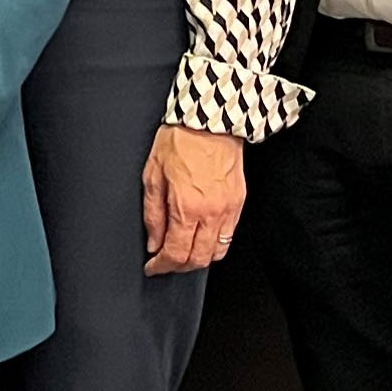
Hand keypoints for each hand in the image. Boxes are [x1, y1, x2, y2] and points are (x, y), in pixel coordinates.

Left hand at [142, 123, 245, 273]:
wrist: (209, 122)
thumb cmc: (179, 141)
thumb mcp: (152, 176)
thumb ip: (152, 215)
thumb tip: (153, 241)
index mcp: (186, 208)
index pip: (174, 254)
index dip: (161, 266)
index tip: (153, 267)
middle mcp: (210, 214)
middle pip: (197, 260)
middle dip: (178, 267)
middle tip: (165, 263)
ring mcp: (228, 210)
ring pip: (217, 253)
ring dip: (198, 259)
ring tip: (183, 253)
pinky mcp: (239, 203)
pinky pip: (229, 236)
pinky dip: (214, 245)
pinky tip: (202, 238)